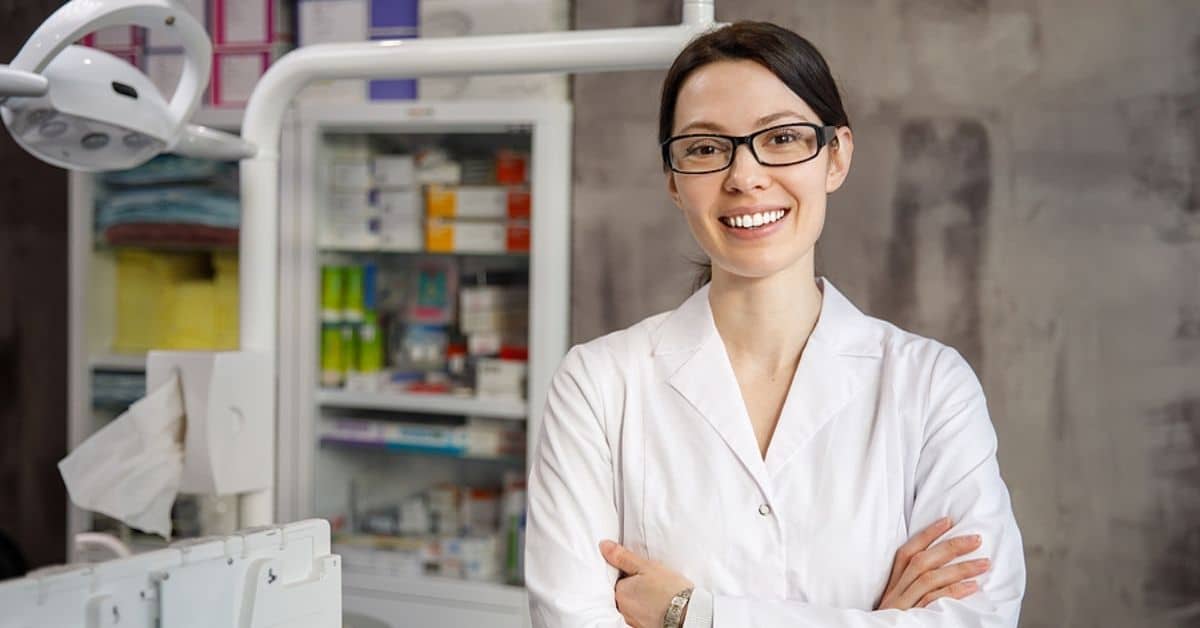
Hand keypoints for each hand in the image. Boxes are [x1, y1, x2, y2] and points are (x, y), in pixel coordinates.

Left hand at [600, 540, 693, 627]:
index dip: (630, 573)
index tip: (643, 572)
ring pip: (633, 606)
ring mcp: (633, 620)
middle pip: (624, 593)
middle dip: (634, 587)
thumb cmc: (669, 589)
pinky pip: (641, 616)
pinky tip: (659, 606)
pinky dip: (648, 611)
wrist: (688, 614)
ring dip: (641, 600)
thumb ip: (622, 557)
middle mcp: (623, 609)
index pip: (618, 579)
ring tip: (657, 594)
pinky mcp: (642, 627)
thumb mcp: (645, 566)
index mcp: (620, 592)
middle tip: (652, 583)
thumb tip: (603, 546)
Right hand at [876, 517, 991, 609]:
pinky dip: (954, 591)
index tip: (948, 520)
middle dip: (950, 546)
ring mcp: (902, 605)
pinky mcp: (910, 619)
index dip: (927, 534)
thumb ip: (913, 588)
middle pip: (921, 561)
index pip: (907, 552)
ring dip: (960, 568)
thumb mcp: (898, 604)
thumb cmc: (893, 624)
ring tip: (984, 563)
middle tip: (977, 538)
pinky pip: (932, 601)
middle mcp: (895, 591)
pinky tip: (973, 587)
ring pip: (929, 578)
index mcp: (892, 585)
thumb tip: (944, 572)